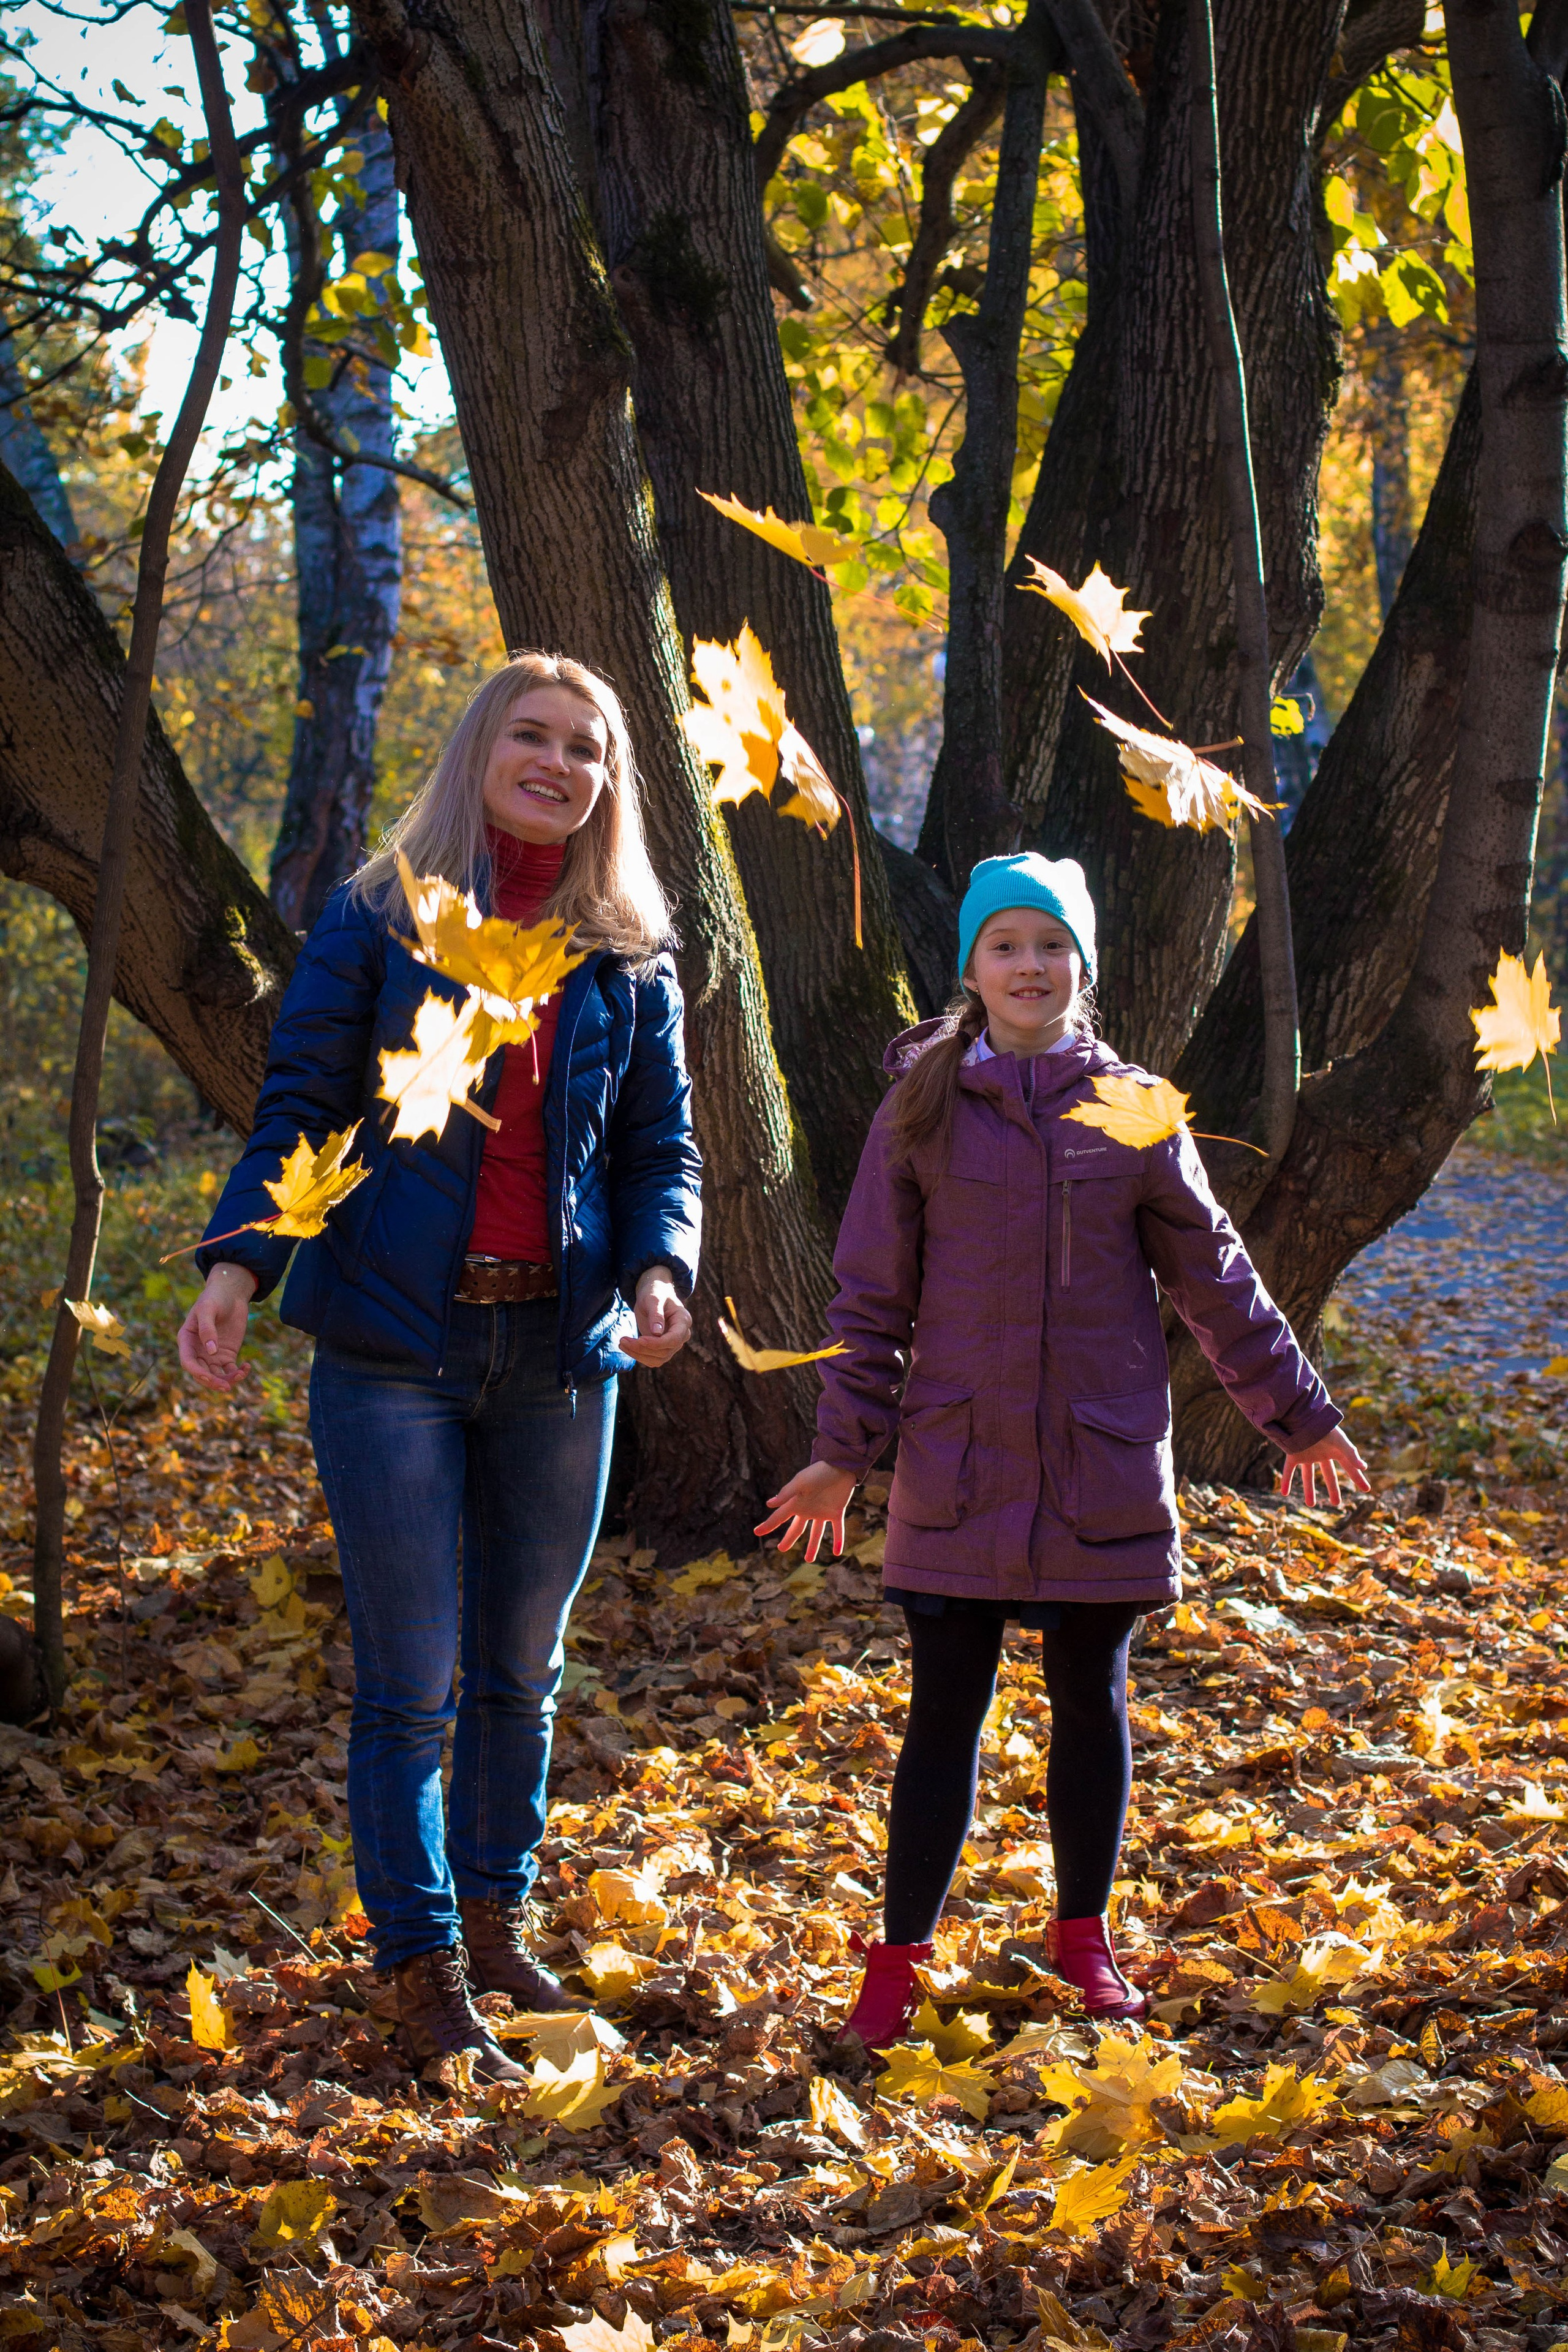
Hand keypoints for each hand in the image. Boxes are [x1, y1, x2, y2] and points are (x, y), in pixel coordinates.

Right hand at [177, 1263, 257, 1392]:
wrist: (231, 1293)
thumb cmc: (215, 1298)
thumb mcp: (208, 1309)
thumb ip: (207, 1329)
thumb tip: (211, 1351)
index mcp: (187, 1340)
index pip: (188, 1362)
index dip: (197, 1373)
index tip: (210, 1378)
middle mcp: (198, 1351)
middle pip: (202, 1373)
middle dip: (213, 1382)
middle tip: (227, 1386)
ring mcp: (212, 1354)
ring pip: (216, 1375)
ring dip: (227, 1380)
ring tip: (241, 1375)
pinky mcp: (227, 1355)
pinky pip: (230, 1370)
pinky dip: (238, 1373)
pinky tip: (247, 1367)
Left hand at [621, 1266, 691, 1367]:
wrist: (654, 1294)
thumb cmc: (655, 1292)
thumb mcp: (653, 1298)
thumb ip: (656, 1314)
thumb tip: (657, 1333)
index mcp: (683, 1320)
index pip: (674, 1339)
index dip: (657, 1343)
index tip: (639, 1339)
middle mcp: (681, 1335)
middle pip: (664, 1351)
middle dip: (642, 1349)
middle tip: (623, 1340)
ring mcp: (672, 1343)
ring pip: (658, 1359)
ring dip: (638, 1354)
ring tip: (622, 1343)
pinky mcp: (662, 1348)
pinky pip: (652, 1359)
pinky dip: (638, 1356)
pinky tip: (627, 1347)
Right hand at [754, 1460, 857, 1563]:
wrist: (840, 1466)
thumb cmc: (818, 1472)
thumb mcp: (801, 1482)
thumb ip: (786, 1494)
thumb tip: (769, 1504)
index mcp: (796, 1503)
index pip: (779, 1517)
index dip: (768, 1525)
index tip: (757, 1532)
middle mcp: (808, 1509)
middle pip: (797, 1529)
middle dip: (789, 1539)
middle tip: (781, 1549)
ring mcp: (822, 1512)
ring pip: (816, 1533)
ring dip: (813, 1546)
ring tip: (809, 1560)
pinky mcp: (836, 1511)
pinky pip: (837, 1529)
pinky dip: (838, 1540)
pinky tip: (837, 1552)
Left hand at [1280, 1428, 1370, 1509]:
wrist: (1304, 1415)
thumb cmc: (1325, 1428)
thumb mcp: (1340, 1442)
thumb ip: (1351, 1454)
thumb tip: (1363, 1468)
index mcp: (1335, 1451)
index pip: (1350, 1468)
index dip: (1358, 1479)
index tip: (1367, 1490)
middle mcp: (1321, 1455)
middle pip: (1329, 1475)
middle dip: (1333, 1489)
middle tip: (1337, 1503)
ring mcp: (1307, 1455)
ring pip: (1308, 1475)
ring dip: (1309, 1490)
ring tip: (1310, 1505)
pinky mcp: (1293, 1454)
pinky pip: (1289, 1469)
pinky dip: (1286, 1481)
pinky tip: (1284, 1493)